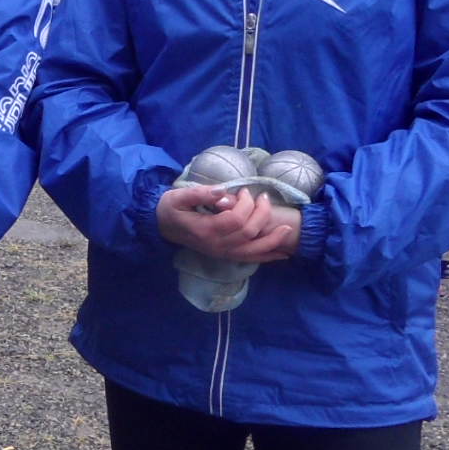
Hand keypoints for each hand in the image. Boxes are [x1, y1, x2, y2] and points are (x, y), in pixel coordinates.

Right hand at [156, 186, 301, 262]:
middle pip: (249, 233)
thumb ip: (200, 193)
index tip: (244, 190)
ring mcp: (222, 253)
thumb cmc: (170, 209)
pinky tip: (281, 253)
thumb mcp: (178, 196)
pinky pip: (250, 259)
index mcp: (206, 230)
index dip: (246, 204)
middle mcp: (216, 245)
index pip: (236, 220)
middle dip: (261, 213)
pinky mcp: (226, 256)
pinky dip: (267, 256)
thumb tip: (222, 191)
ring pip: (254, 251)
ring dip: (272, 240)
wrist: (161, 227)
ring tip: (286, 229)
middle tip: (262, 197)